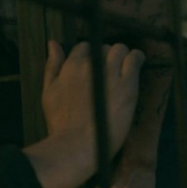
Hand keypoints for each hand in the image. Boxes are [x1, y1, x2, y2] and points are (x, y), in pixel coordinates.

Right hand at [25, 40, 143, 187]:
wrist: (77, 145)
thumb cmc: (61, 123)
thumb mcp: (49, 91)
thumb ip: (52, 65)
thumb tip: (53, 43)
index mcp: (70, 66)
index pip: (84, 47)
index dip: (92, 56)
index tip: (96, 68)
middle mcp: (89, 65)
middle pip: (103, 47)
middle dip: (107, 57)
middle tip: (111, 73)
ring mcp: (109, 73)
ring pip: (120, 49)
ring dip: (123, 56)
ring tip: (126, 68)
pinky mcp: (127, 84)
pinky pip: (135, 59)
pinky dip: (137, 58)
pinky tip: (137, 63)